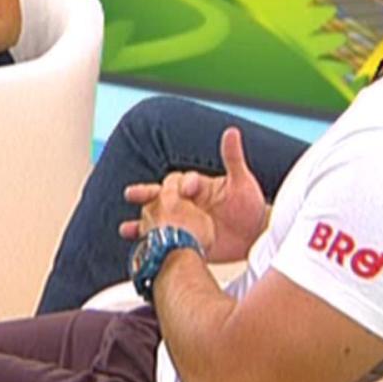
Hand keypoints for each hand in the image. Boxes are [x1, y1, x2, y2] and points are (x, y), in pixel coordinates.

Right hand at [118, 127, 267, 262]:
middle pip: (159, 196)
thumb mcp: (242, 182)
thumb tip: (231, 131)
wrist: (255, 235)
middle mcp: (185, 203)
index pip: (182, 180)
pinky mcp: (185, 242)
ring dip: (141, 222)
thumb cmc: (249, 206)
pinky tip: (142, 250)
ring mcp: (183, 223)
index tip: (187, 189)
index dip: (184, 183)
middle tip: (131, 194)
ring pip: (156, 219)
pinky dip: (151, 245)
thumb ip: (233, 158)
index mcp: (196, 186)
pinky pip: (164, 242)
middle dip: (145, 194)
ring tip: (126, 229)